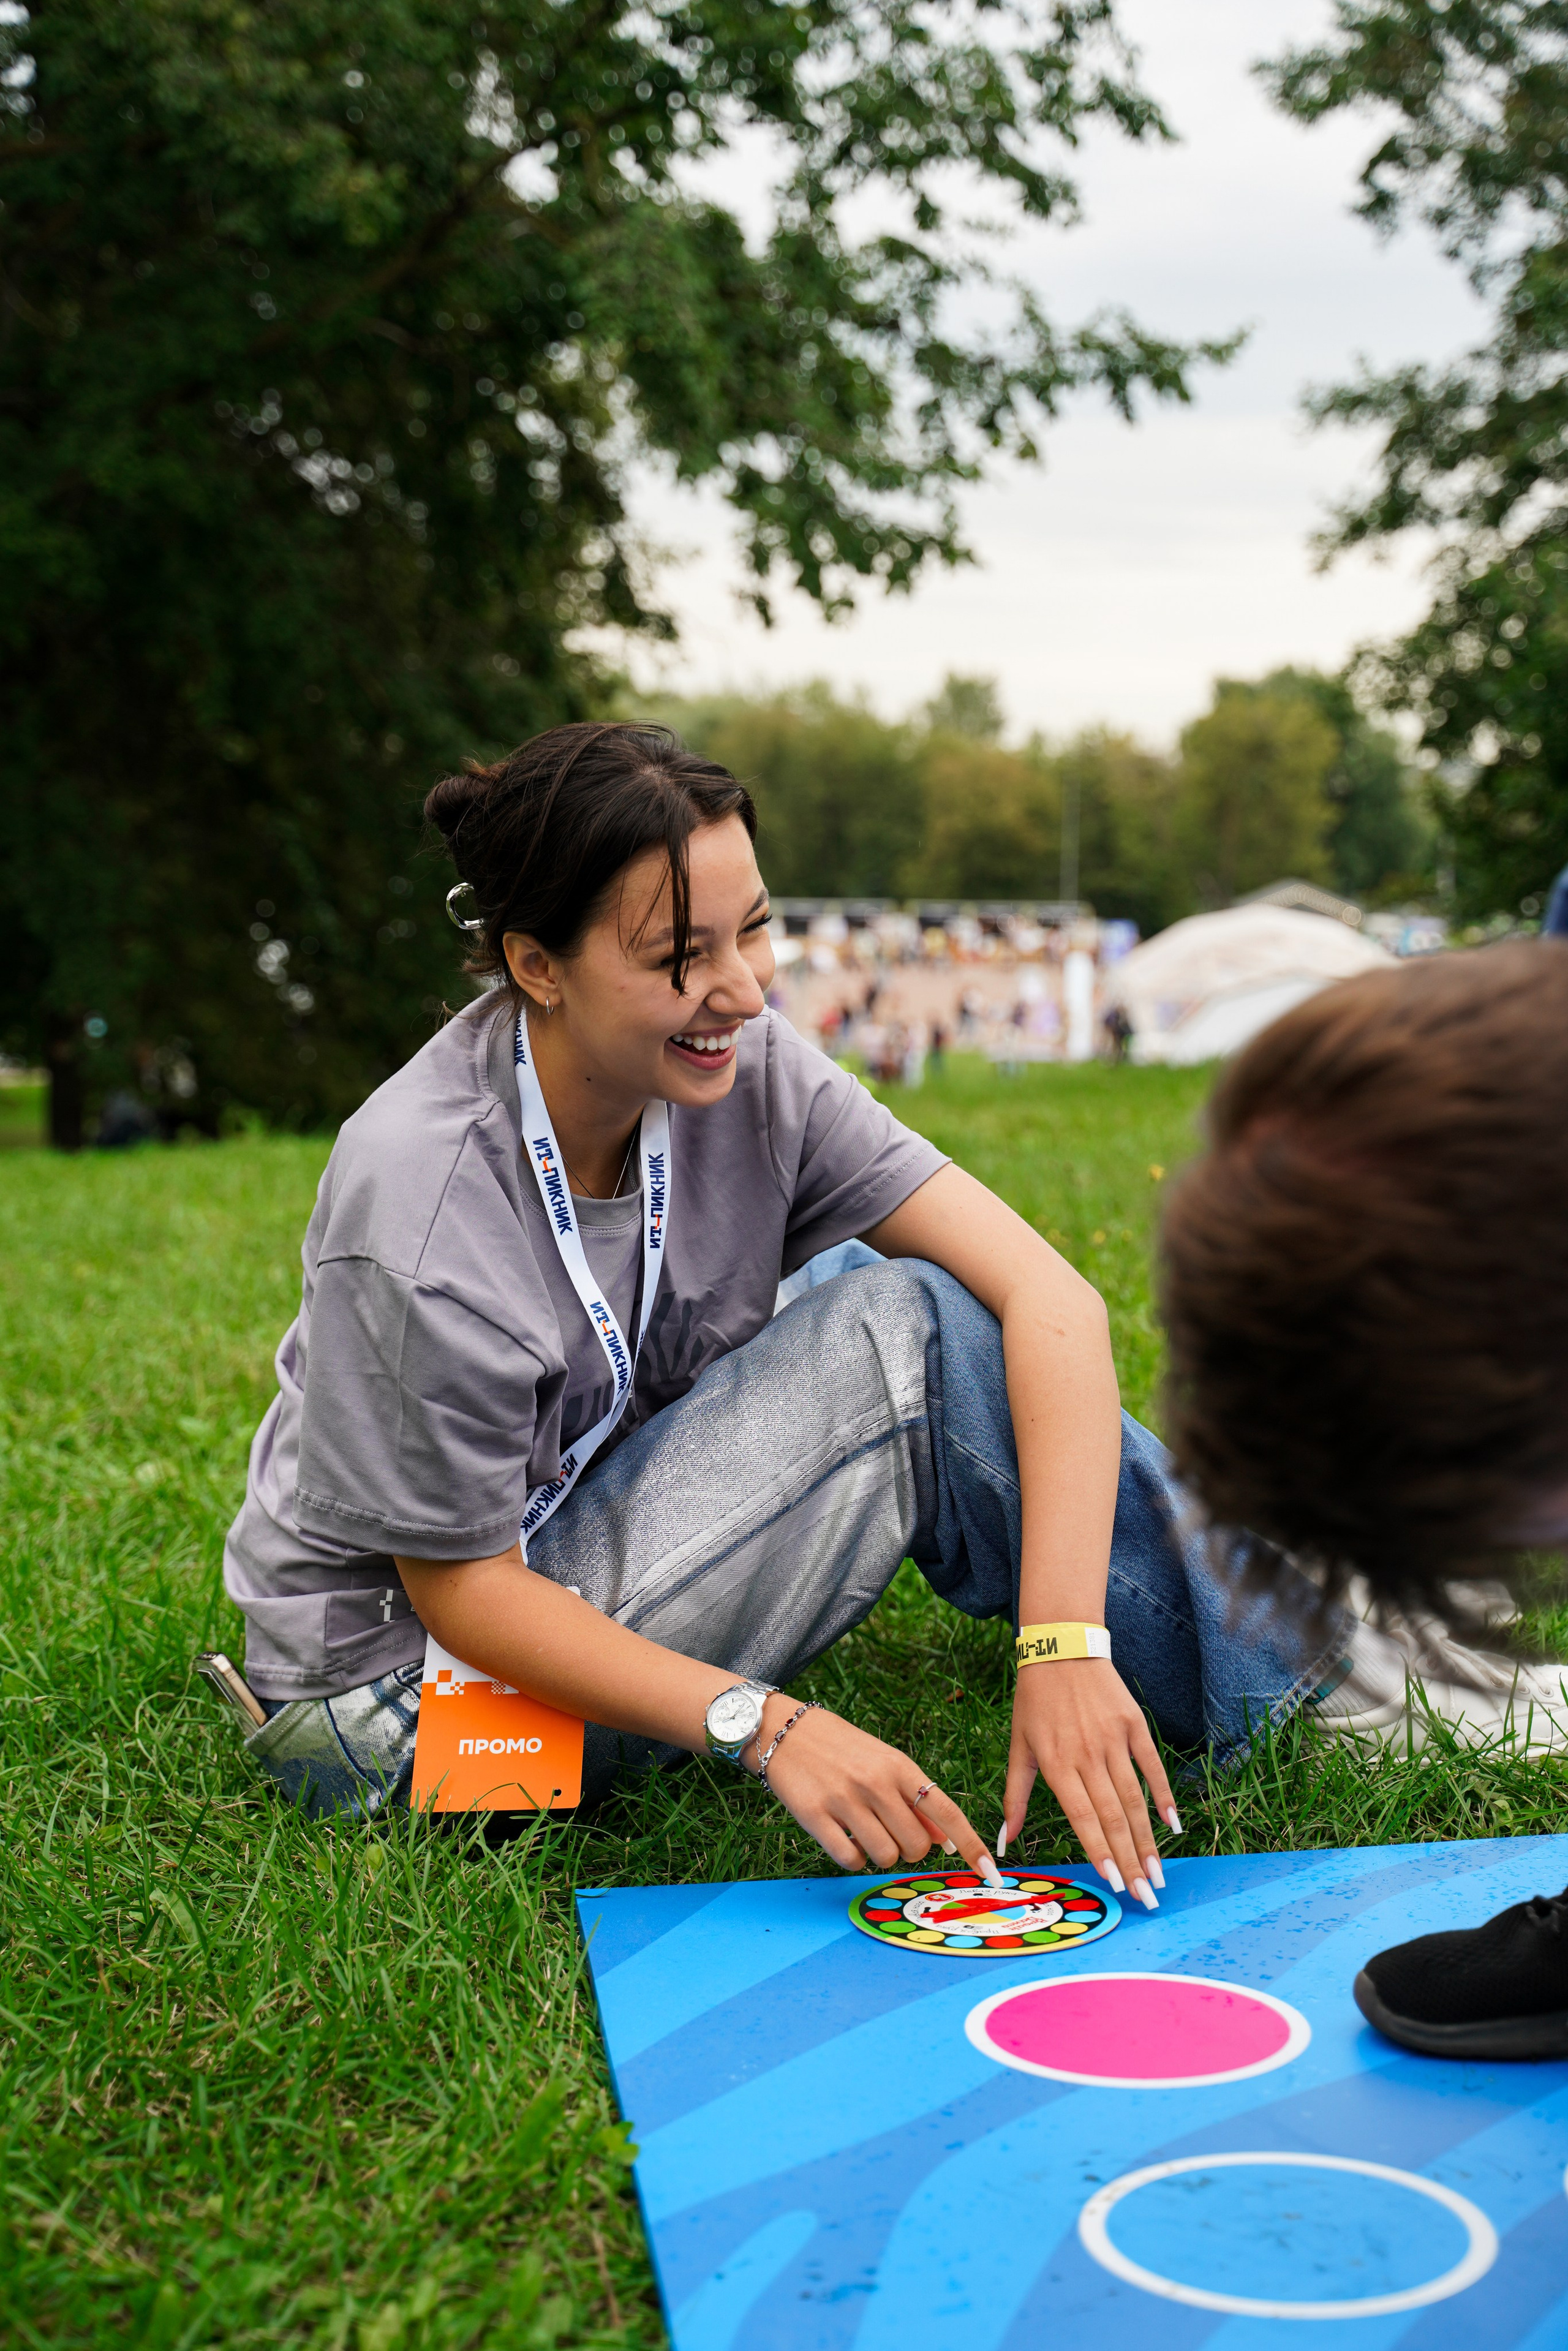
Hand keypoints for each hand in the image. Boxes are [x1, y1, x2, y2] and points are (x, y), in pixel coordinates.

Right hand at [755, 1700, 994, 1879]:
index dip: (971, 1844)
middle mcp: (876, 1782)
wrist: (781, 1728)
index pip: (946, 1811)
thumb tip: (945, 1841)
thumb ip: (914, 1799)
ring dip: (880, 1855)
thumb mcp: (883, 1762)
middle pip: (916, 1846)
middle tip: (890, 1833)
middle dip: (909, 1850)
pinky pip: (850, 1860)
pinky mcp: (814, 1815)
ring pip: (886, 1857)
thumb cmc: (839, 1748)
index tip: (989, 1871)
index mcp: (898, 1766)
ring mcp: (845, 1799)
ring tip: (863, 1832)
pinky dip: (852, 1858)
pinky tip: (843, 1838)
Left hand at [1002, 1659, 1176, 1906]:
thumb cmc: (1034, 1701)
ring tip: (1158, 1874)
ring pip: (1135, 1798)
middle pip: (1114, 1816)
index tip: (1114, 1884)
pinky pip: (1152, 1766)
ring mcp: (1113, 1739)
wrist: (1061, 1647)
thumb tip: (1005, 1840)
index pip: (1082, 1817)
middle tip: (1146, 1896)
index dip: (1100, 1851)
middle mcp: (1087, 1754)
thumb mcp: (1018, 1746)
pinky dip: (1163, 1796)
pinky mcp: (1133, 1724)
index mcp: (1056, 1763)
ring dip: (1148, 1840)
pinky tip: (1172, 1826)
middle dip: (1130, 1861)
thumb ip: (1015, 1796)